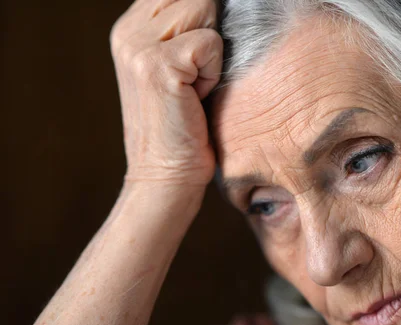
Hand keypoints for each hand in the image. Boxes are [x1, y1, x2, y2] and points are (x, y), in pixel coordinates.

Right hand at [110, 0, 221, 188]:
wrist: (166, 175)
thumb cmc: (181, 126)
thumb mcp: (175, 69)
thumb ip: (184, 31)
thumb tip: (216, 6)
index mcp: (130, 28)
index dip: (204, 17)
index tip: (201, 56)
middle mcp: (127, 31)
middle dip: (210, 34)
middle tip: (195, 76)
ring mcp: (138, 46)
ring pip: (205, 11)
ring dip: (212, 54)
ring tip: (193, 86)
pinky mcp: (158, 64)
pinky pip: (211, 43)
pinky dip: (214, 72)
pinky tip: (194, 97)